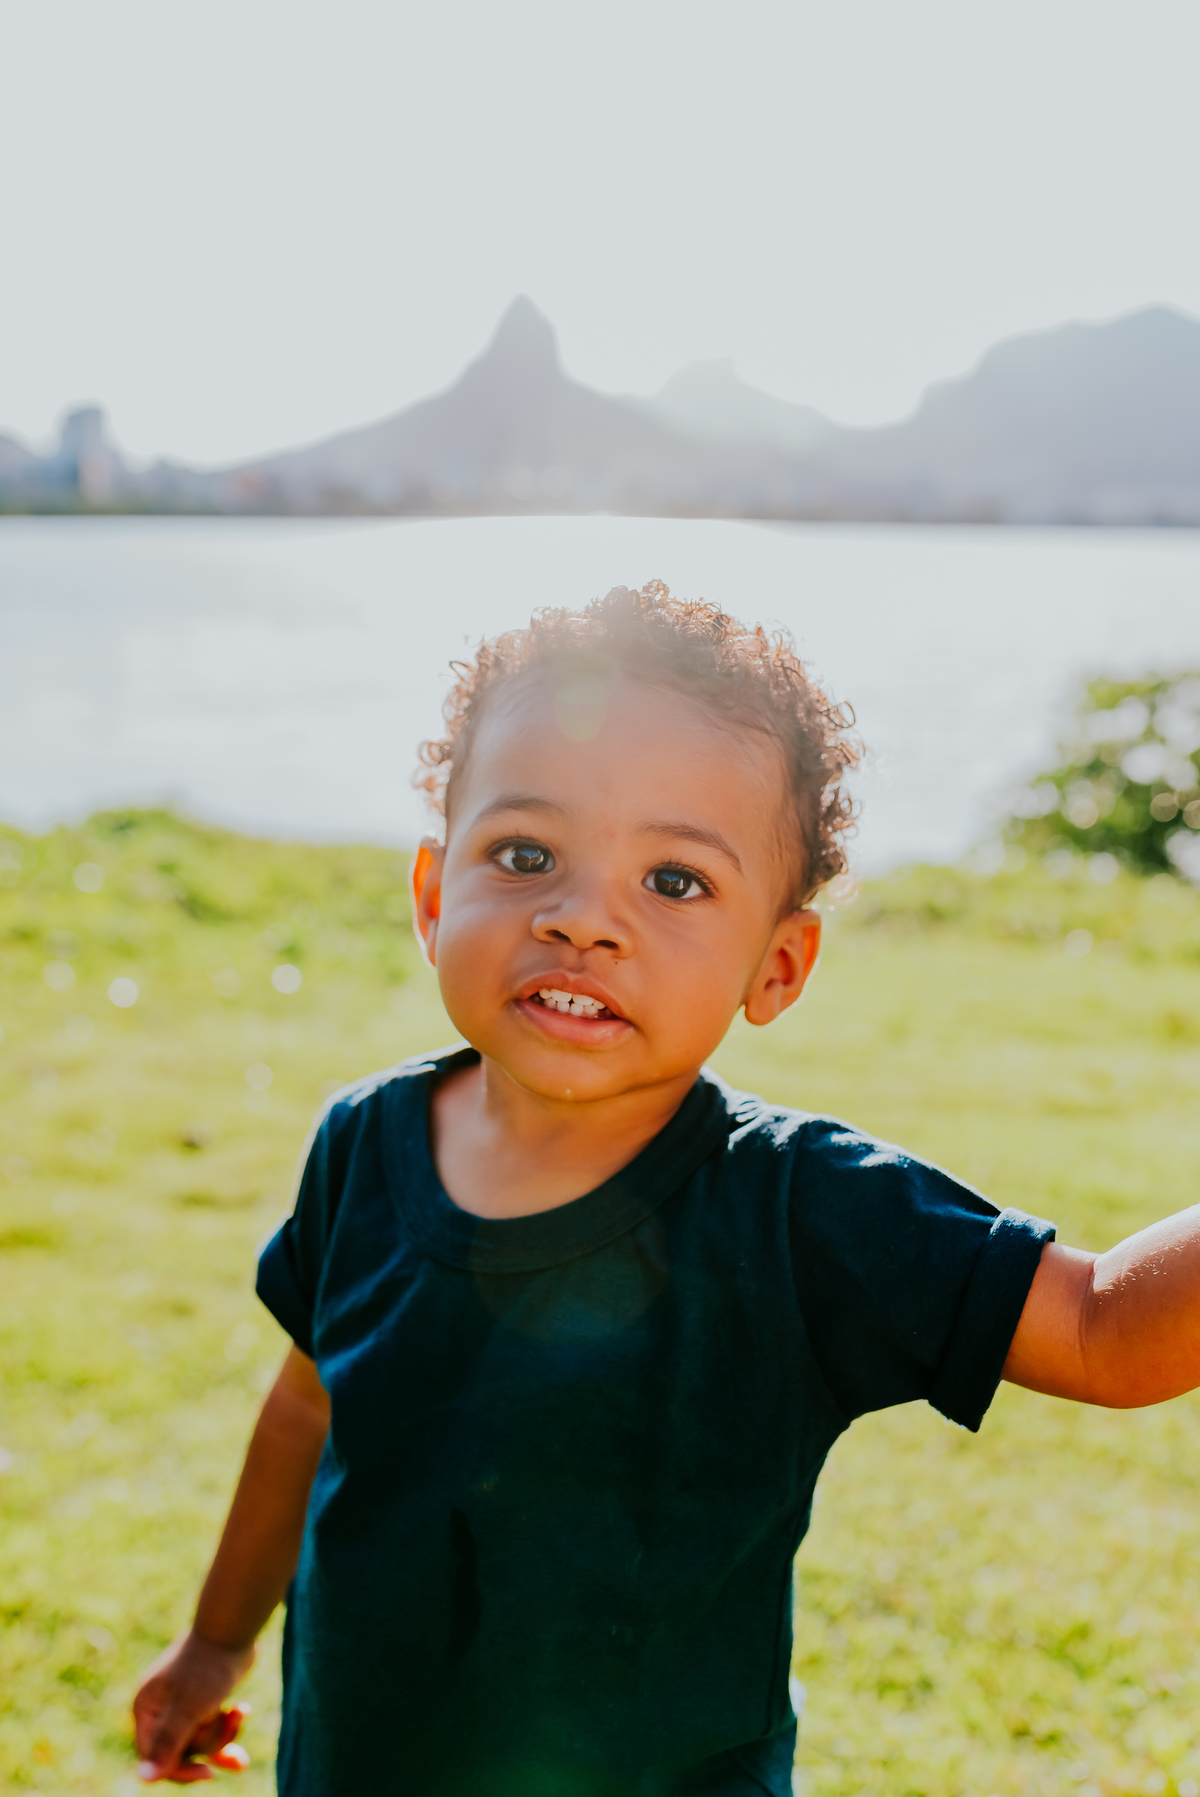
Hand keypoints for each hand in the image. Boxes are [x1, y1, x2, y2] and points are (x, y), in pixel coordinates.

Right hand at [133, 1629, 254, 1782]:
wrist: (234, 1628)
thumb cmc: (209, 1667)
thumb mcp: (188, 1710)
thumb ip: (167, 1744)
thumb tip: (143, 1779)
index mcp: (146, 1709)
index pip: (155, 1759)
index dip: (181, 1770)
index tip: (209, 1772)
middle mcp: (159, 1708)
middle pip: (182, 1751)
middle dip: (210, 1742)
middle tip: (229, 1719)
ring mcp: (182, 1705)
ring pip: (201, 1742)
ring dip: (224, 1733)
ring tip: (240, 1711)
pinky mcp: (203, 1701)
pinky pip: (212, 1729)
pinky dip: (229, 1726)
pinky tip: (243, 1710)